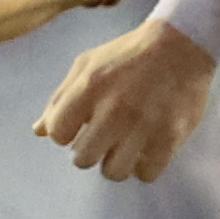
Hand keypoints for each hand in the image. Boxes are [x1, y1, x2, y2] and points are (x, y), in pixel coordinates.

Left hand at [31, 15, 216, 182]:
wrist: (181, 45)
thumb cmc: (128, 54)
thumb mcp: (87, 65)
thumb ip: (60, 98)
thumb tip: (39, 132)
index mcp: (89, 87)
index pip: (58, 134)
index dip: (67, 133)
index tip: (82, 125)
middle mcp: (113, 109)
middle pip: (82, 159)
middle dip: (90, 150)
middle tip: (106, 137)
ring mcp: (142, 126)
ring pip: (114, 172)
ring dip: (117, 162)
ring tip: (127, 145)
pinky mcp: (169, 137)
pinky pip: (145, 173)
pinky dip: (144, 166)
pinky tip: (147, 149)